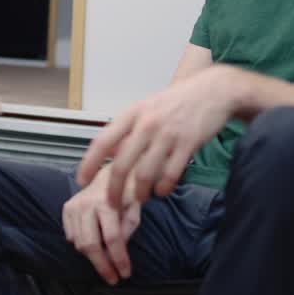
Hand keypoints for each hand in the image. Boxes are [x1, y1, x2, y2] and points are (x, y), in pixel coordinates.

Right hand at [62, 170, 141, 284]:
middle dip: (102, 266)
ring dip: (93, 257)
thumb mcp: (135, 208)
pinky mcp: (66, 208)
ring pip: (79, 243)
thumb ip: (128, 229)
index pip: (112, 238)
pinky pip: (70, 236)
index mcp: (107, 202)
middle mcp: (86, 204)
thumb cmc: (126, 193)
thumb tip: (119, 251)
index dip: (119, 259)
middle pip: (91, 244)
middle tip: (112, 279)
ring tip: (106, 260)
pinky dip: (81, 245)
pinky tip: (93, 243)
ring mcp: (74, 206)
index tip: (125, 274)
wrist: (110, 174)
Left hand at [77, 66, 239, 207]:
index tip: (81, 180)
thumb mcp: (146, 108)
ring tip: (139, 199)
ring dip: (139, 193)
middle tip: (112, 203)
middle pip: (122, 165)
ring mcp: (167, 134)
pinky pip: (170, 176)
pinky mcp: (188, 144)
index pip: (103, 141)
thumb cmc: (176, 102)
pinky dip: (163, 189)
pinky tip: (161, 191)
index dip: (89, 163)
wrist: (212, 91)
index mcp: (132, 113)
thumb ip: (128, 129)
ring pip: (145, 174)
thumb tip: (109, 153)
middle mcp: (147, 124)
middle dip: (113, 190)